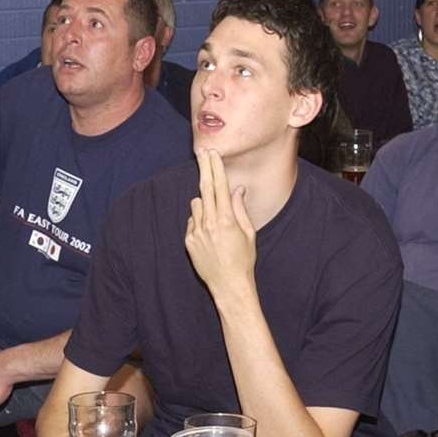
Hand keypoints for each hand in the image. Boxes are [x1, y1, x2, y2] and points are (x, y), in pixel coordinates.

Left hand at [184, 148, 255, 302]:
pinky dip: (199, 221)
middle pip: (205, 188)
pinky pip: (192, 221)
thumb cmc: (243, 259)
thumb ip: (240, 209)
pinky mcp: (188, 241)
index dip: (216, 167)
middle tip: (202, 152)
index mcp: (226, 219)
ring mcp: (196, 232)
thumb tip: (237, 189)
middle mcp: (209, 223)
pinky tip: (210, 235)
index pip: (220, 186)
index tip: (213, 153)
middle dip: (204, 167)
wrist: (229, 285)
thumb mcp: (248, 233)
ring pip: (196, 204)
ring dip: (204, 202)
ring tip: (216, 219)